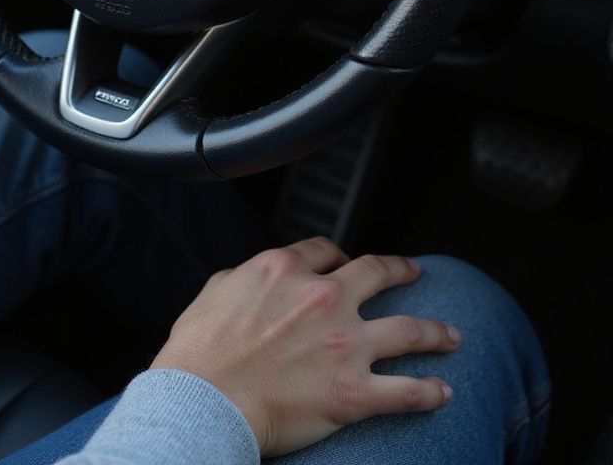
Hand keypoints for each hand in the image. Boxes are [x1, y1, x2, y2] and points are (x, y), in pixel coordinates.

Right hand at [150, 238, 459, 457]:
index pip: (325, 250)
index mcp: (284, 270)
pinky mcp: (354, 393)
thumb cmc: (199, 351)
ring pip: (409, 330)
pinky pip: (407, 392)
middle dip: (402, 271)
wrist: (203, 400)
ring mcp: (344, 345)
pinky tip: (443, 393)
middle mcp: (322, 298)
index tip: (345, 263)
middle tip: (414, 273)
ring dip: (436, 331)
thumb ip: (241, 277)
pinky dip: (430, 393)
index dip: (338, 255)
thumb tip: (251, 279)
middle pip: (377, 273)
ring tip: (451, 335)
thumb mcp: (214, 291)